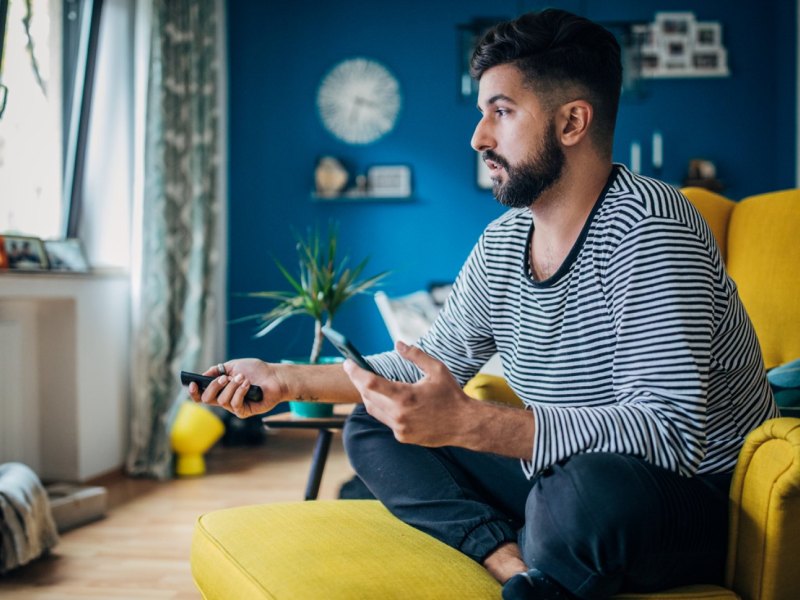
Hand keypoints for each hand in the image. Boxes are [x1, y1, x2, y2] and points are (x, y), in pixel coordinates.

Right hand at [187, 359, 283, 418]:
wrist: (274, 377)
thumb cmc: (256, 371)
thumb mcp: (234, 365)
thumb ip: (218, 370)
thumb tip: (203, 375)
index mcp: (220, 389)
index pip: (201, 395)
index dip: (194, 392)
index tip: (191, 383)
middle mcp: (225, 399)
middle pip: (207, 399)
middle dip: (215, 386)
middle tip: (225, 378)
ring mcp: (234, 406)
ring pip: (222, 401)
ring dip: (233, 386)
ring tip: (243, 378)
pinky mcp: (244, 412)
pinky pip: (235, 404)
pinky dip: (240, 392)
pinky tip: (248, 385)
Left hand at [342, 341, 474, 446]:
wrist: (465, 425)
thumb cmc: (452, 395)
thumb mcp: (437, 370)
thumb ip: (416, 355)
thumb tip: (398, 344)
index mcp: (406, 397)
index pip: (370, 383)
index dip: (355, 372)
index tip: (348, 362)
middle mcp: (399, 415)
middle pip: (367, 396)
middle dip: (359, 381)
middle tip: (355, 370)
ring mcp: (400, 428)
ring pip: (373, 409)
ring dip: (368, 395)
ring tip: (368, 382)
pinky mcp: (402, 436)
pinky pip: (385, 419)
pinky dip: (382, 407)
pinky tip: (388, 399)